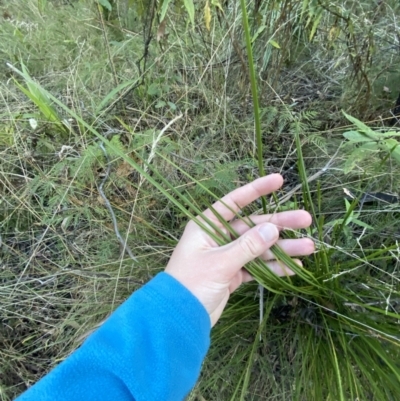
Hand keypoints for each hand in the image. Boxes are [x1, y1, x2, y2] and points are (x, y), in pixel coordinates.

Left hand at [165, 174, 313, 326]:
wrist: (178, 317)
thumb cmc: (191, 283)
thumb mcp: (219, 263)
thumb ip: (247, 246)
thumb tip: (274, 229)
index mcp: (207, 226)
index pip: (234, 202)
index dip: (257, 190)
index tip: (279, 180)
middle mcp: (218, 237)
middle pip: (253, 226)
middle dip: (279, 223)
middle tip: (306, 219)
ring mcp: (227, 256)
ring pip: (259, 247)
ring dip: (282, 248)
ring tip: (309, 247)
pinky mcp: (233, 274)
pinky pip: (256, 266)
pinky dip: (273, 267)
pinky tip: (294, 268)